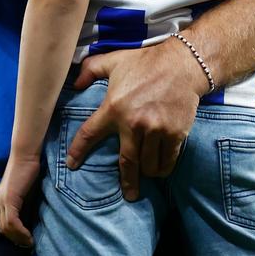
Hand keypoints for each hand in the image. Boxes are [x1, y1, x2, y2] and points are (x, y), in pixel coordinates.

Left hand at [0, 153, 40, 246]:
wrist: (26, 154)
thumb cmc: (30, 169)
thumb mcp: (27, 192)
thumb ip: (26, 204)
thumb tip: (32, 219)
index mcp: (2, 200)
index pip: (3, 224)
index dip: (14, 235)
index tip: (26, 240)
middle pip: (3, 229)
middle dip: (15, 239)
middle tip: (28, 245)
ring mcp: (3, 200)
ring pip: (6, 228)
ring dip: (18, 238)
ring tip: (30, 242)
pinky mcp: (9, 198)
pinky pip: (12, 222)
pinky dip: (20, 231)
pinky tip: (29, 236)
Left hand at [66, 38, 209, 200]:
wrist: (183, 64)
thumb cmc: (146, 62)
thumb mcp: (114, 60)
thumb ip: (91, 69)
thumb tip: (75, 84)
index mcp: (114, 107)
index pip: (90, 134)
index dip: (78, 151)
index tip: (72, 165)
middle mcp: (133, 123)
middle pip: (126, 162)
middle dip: (127, 182)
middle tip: (128, 195)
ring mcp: (155, 130)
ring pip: (148, 164)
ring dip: (147, 172)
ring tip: (147, 174)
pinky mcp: (174, 134)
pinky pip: (167, 160)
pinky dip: (164, 168)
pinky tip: (162, 169)